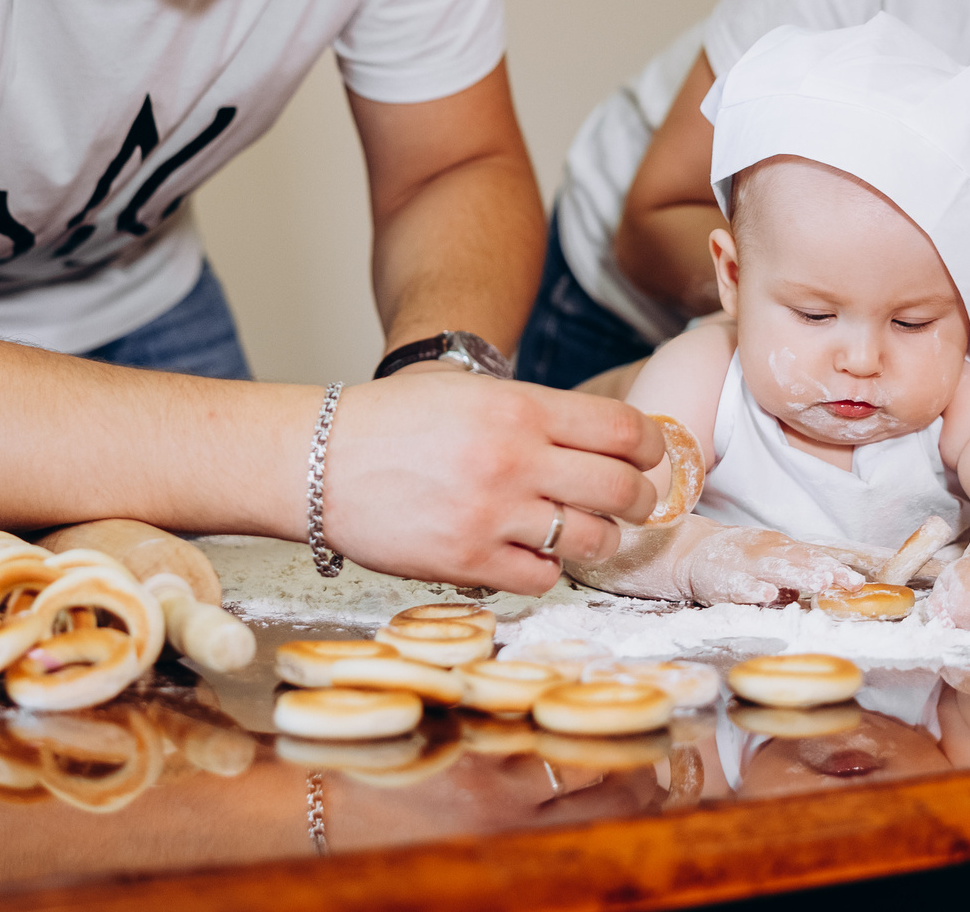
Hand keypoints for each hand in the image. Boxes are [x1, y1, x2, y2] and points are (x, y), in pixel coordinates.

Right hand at [321, 372, 661, 594]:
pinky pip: (543, 577)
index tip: (649, 456)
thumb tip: (608, 439)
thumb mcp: (469, 391)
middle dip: (638, 499)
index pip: (623, 430)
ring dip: (598, 537)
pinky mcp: (469, 562)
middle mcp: (513, 460)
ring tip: (581, 530)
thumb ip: (534, 411)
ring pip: (592, 540)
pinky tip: (530, 552)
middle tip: (631, 501)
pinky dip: (547, 568)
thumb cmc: (392, 423)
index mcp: (519, 409)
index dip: (651, 447)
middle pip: (621, 488)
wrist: (318, 462)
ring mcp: (493, 515)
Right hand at [674, 525, 870, 604]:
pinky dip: (754, 589)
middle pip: (798, 561)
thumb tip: (835, 585)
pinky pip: (740, 585)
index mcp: (781, 548)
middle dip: (821, 570)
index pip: (812, 557)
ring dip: (797, 576)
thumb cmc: (740, 559)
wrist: (692, 552)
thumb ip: (800, 570)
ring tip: (817, 584)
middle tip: (842, 580)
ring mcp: (746, 564)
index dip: (834, 568)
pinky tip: (767, 594)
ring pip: (774, 569)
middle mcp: (767, 552)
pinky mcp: (724, 579)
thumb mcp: (773, 559)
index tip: (856, 582)